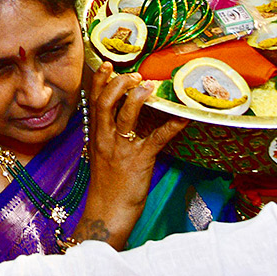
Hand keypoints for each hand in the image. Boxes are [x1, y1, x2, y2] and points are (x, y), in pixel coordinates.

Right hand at [76, 62, 186, 248]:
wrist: (107, 213)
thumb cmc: (107, 186)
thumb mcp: (101, 156)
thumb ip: (107, 136)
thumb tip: (121, 119)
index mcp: (96, 135)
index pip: (94, 101)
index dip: (101, 80)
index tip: (108, 64)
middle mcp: (105, 138)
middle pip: (106, 102)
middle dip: (119, 83)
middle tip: (134, 76)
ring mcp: (121, 149)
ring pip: (126, 115)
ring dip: (139, 97)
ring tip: (150, 86)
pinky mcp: (139, 161)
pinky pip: (157, 138)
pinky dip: (171, 125)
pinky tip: (183, 116)